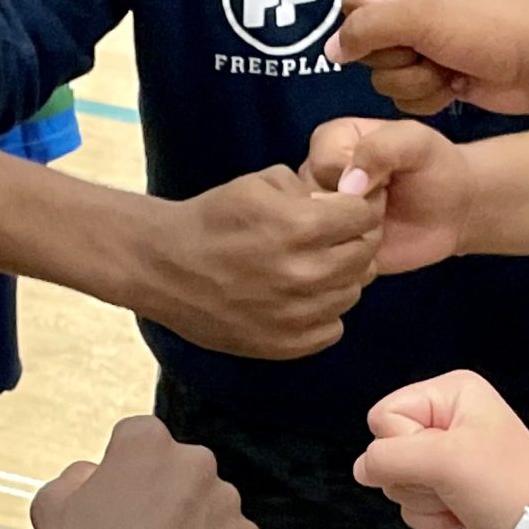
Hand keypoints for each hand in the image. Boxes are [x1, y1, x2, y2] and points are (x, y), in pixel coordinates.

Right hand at [32, 417, 261, 528]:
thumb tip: (93, 475)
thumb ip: (77, 475)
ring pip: (209, 508)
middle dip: (165, 498)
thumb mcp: (51, 505)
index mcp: (147, 441)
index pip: (140, 441)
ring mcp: (226, 503)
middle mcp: (194, 462)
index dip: (124, 474)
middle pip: (181, 473)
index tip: (116, 502)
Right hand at [138, 166, 380, 359]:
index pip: (364, 218)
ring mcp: (296, 315)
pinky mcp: (285, 345)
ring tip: (309, 269)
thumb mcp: (261, 183)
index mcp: (300, 227)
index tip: (340, 213)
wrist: (163, 267)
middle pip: (365, 257)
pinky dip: (323, 313)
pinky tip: (299, 298)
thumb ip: (311, 190)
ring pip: (352, 293)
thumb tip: (340, 206)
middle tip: (329, 240)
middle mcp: (304, 274)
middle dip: (352, 242)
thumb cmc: (211, 221)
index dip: (355, 211)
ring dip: (338, 279)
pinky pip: (333, 328)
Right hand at [303, 116, 470, 273]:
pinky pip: (328, 261)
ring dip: (357, 233)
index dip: (356, 176)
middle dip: (358, 207)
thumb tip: (348, 185)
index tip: (385, 176)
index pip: (321, 162)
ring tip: (382, 222)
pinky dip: (357, 257)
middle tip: (386, 202)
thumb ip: (382, 147)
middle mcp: (315, 178)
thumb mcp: (416, 142)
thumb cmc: (433, 168)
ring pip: (318, 234)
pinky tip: (377, 244)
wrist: (453, 211)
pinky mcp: (329, 250)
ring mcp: (319, 216)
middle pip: (314, 200)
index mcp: (329, 142)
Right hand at [324, 0, 528, 117]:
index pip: (355, 0)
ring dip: (414, 79)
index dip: (372, 24)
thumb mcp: (420, 15)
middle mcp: (414, 0)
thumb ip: (365, 28)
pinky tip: (454, 86)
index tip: (406, 29)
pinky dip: (426, 95)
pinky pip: (403, 93)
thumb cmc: (491, 25)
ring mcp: (425, 39)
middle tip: (431, 50)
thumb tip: (331, 49)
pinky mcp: (436, 72)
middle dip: (397, 57)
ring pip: (383, 74)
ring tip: (448, 69)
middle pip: (366, 41)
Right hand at [352, 371, 528, 528]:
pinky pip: (410, 501)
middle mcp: (445, 418)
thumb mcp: (444, 460)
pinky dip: (430, 516)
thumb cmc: (502, 486)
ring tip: (459, 499)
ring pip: (396, 479)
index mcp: (450, 393)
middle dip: (415, 477)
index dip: (403, 445)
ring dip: (423, 500)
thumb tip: (362, 470)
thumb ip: (389, 457)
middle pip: (387, 448)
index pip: (384, 415)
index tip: (441, 459)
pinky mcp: (445, 487)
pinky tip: (458, 515)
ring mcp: (444, 456)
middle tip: (452, 482)